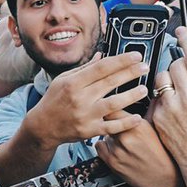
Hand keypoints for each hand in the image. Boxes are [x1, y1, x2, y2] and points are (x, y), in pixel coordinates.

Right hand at [26, 52, 149, 146]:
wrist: (42, 127)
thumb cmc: (53, 101)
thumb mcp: (63, 80)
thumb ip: (84, 68)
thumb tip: (102, 56)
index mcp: (73, 83)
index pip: (102, 67)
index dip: (121, 60)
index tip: (135, 56)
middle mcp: (80, 98)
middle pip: (110, 82)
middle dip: (131, 73)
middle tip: (145, 67)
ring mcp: (85, 115)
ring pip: (114, 104)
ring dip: (131, 95)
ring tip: (143, 89)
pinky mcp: (90, 131)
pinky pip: (112, 127)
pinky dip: (126, 123)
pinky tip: (137, 117)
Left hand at [95, 113, 182, 186]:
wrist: (166, 178)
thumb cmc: (164, 153)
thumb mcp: (158, 128)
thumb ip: (151, 110)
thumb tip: (155, 95)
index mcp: (137, 125)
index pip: (113, 107)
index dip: (112, 106)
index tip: (112, 105)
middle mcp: (125, 137)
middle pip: (106, 121)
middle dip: (112, 122)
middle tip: (120, 127)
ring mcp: (117, 151)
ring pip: (104, 134)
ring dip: (110, 136)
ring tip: (124, 143)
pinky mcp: (112, 163)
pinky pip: (99, 147)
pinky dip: (105, 147)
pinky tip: (117, 150)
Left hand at [149, 27, 186, 169]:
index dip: (185, 39)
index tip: (180, 31)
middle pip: (176, 64)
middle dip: (181, 64)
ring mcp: (172, 107)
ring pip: (163, 76)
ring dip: (170, 77)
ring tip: (181, 90)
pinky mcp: (159, 116)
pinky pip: (157, 94)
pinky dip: (164, 94)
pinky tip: (175, 105)